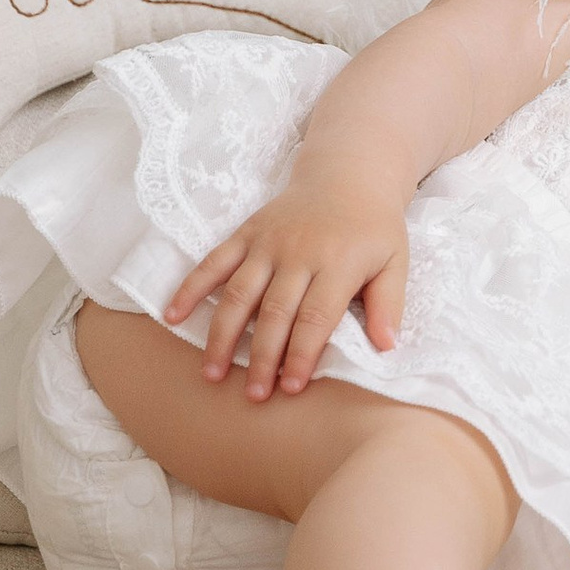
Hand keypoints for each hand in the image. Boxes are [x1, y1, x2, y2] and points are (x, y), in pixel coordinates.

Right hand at [166, 174, 412, 398]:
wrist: (347, 175)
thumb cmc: (374, 228)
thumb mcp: (396, 261)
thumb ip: (389, 304)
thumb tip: (386, 347)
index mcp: (337, 263)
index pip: (315, 318)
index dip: (301, 355)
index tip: (290, 388)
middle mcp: (297, 253)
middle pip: (274, 313)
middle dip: (263, 358)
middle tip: (254, 395)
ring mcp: (267, 243)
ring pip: (239, 294)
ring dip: (224, 336)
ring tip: (213, 373)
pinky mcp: (246, 234)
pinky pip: (213, 262)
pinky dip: (191, 288)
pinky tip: (174, 316)